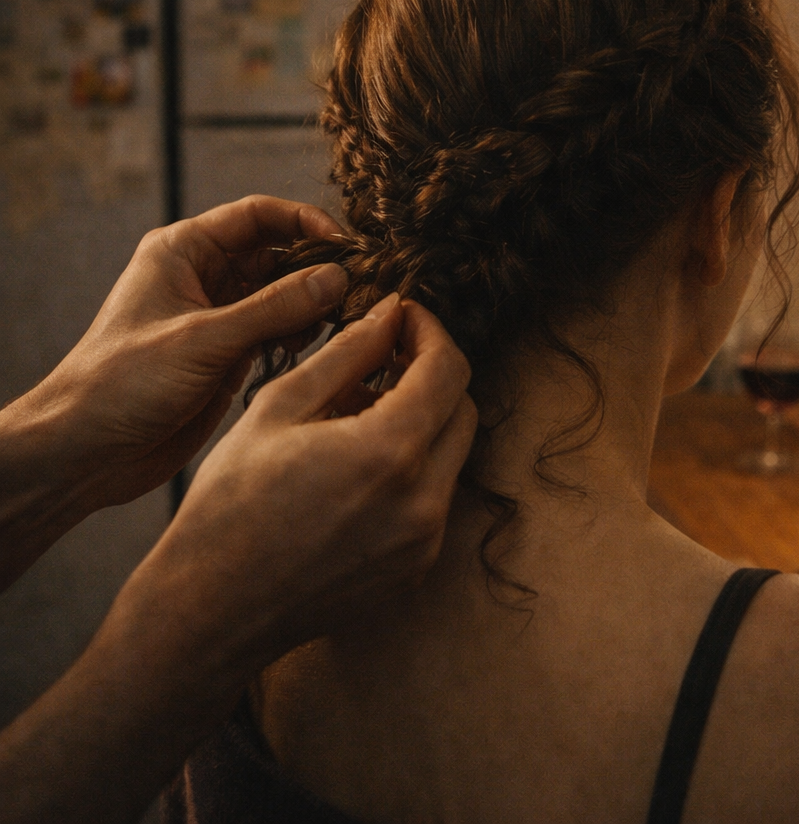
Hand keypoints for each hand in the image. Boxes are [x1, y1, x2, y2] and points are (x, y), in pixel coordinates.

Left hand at [0, 196, 348, 587]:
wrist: (86, 451)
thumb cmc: (122, 383)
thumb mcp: (205, 339)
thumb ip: (275, 307)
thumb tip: (337, 277)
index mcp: (184, 251)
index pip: (257, 216)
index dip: (304, 222)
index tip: (346, 244)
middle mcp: (203, 277)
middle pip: (277, 254)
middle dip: (316, 267)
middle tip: (358, 287)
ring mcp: (219, 317)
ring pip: (283, 295)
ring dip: (313, 305)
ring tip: (341, 320)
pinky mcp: (229, 354)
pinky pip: (278, 331)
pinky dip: (301, 335)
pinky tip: (314, 347)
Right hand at [132, 293, 476, 663]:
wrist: (210, 611)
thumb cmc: (229, 506)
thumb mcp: (279, 408)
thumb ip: (347, 353)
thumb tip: (390, 313)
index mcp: (389, 454)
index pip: (448, 369)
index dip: (429, 330)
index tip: (403, 316)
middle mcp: (423, 502)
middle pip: (463, 409)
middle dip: (433, 371)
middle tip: (386, 355)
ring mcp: (425, 541)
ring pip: (453, 452)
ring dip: (424, 417)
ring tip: (363, 405)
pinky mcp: (417, 566)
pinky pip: (436, 495)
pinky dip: (414, 463)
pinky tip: (362, 457)